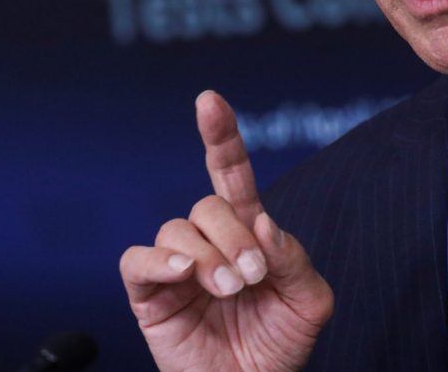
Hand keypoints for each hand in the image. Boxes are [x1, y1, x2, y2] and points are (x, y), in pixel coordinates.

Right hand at [120, 90, 333, 371]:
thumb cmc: (280, 347)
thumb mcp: (308, 301)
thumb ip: (293, 258)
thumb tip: (262, 223)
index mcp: (247, 233)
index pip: (231, 174)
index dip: (221, 136)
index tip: (209, 100)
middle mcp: (208, 242)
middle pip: (208, 204)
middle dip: (234, 235)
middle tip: (253, 275)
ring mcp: (177, 266)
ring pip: (177, 228)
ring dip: (208, 254)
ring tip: (228, 288)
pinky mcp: (149, 295)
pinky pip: (138, 261)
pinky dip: (161, 260)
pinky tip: (186, 272)